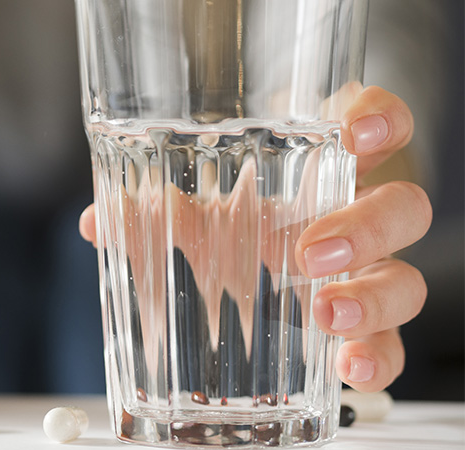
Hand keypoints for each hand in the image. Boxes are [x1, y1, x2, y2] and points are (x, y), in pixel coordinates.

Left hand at [79, 86, 430, 392]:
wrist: (260, 242)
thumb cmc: (238, 208)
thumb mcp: (203, 199)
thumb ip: (157, 208)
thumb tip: (99, 222)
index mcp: (326, 165)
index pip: (374, 124)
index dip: (379, 123)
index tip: (357, 136)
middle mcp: (359, 214)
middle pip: (402, 209)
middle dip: (366, 228)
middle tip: (310, 252)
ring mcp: (370, 272)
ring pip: (407, 279)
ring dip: (372, 299)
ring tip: (325, 313)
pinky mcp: (367, 325)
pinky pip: (391, 344)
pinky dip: (376, 358)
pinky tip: (347, 367)